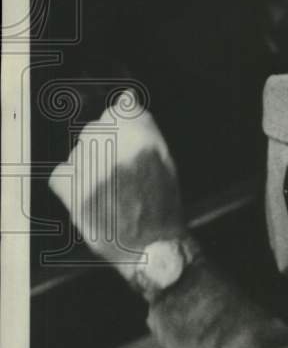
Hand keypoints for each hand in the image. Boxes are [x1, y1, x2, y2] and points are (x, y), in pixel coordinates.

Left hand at [49, 90, 184, 274]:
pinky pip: (61, 173)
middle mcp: (115, 148)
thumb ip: (144, 126)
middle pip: (96, 130)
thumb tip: (126, 98)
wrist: (153, 249)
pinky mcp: (74, 192)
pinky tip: (89, 194)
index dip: (122, 126)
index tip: (126, 143)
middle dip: (105, 148)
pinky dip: (71, 182)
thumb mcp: (166, 160)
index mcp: (143, 137)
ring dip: (90, 166)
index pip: (120, 109)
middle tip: (121, 176)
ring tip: (109, 190)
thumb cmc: (164, 206)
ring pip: (79, 151)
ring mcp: (91, 169)